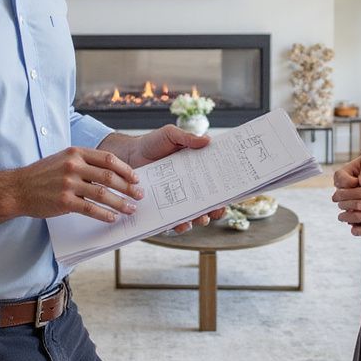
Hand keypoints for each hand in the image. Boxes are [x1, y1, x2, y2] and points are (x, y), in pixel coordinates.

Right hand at [15, 147, 143, 222]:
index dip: (125, 170)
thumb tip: (112, 173)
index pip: (108, 159)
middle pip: (109, 177)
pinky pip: (90, 209)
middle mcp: (73, 166)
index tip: (136, 179)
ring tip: (130, 209)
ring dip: (121, 203)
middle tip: (139, 195)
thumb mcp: (63, 158)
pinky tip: (112, 218)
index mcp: (76, 152)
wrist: (18, 188)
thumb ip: (85, 161)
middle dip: (128, 187)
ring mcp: (68, 184)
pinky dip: (104, 214)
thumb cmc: (43, 174)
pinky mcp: (64, 201)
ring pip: (103, 194)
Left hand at [98, 126, 219, 232]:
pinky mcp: (162, 207)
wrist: (129, 154)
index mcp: (197, 170)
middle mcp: (189, 187)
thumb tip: (208, 140)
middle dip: (215, 210)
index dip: (225, 191)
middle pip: (208, 203)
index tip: (230, 195)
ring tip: (199, 219)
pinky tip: (179, 224)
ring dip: (198, 220)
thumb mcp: (171, 135)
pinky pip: (172, 221)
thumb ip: (188, 138)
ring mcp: (176, 199)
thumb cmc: (153, 143)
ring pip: (192, 216)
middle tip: (215, 211)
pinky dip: (178, 225)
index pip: (215, 183)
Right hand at [331, 148, 360, 227]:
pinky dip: (358, 218)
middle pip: (341, 197)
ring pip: (345, 208)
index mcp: (341, 175)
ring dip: (355, 211)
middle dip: (354, 201)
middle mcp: (341, 188)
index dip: (353, 185)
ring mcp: (345, 199)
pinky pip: (351, 216)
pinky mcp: (352, 208)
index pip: (343, 182)